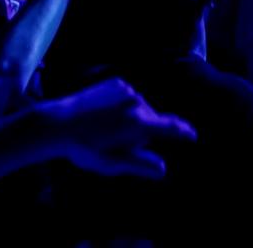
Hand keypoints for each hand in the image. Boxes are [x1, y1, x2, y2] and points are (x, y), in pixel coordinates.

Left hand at [39, 78, 194, 178]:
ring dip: (132, 119)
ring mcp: (126, 89)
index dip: (183, 131)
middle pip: (150, 119)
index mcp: (139, 122)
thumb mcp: (113, 163)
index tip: (193, 135)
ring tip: (108, 131)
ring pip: (139, 108)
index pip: (169, 127)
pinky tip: (105, 116)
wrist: (59, 123)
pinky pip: (127, 96)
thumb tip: (163, 170)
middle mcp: (137, 101)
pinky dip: (122, 106)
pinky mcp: (115, 82)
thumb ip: (140, 165)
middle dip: (143, 132)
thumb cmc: (86, 147)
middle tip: (119, 146)